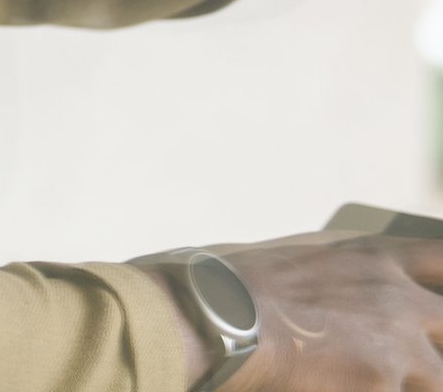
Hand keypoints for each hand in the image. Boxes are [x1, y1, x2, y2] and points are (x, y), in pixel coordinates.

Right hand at [154, 232, 442, 389]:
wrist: (213, 314)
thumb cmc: (236, 283)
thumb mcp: (298, 257)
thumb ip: (340, 273)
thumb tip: (348, 298)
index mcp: (373, 255)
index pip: (440, 256)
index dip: (442, 280)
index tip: (436, 303)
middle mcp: (395, 294)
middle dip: (436, 349)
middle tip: (412, 359)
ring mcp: (397, 342)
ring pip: (438, 377)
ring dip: (410, 380)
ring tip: (363, 377)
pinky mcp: (382, 381)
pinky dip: (370, 388)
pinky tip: (338, 384)